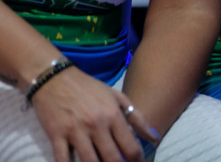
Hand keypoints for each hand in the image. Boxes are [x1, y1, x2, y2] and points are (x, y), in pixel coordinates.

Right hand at [30, 66, 159, 161]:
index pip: (130, 147)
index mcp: (114, 115)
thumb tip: (155, 138)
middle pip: (112, 158)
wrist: (55, 79)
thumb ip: (137, 118)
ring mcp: (76, 131)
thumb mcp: (117, 97)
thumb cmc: (89, 88)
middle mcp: (97, 125)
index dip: (137, 161)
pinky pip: (62, 159)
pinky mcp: (55, 135)